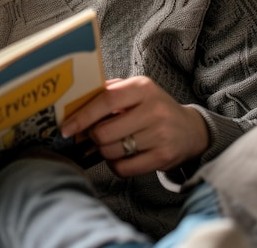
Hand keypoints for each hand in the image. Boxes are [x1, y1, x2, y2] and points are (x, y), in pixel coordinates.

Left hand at [61, 76, 209, 176]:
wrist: (190, 130)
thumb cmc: (152, 107)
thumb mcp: (135, 91)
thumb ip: (108, 92)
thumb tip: (74, 103)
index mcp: (142, 87)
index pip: (106, 100)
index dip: (82, 116)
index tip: (66, 127)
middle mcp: (153, 109)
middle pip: (105, 131)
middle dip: (92, 137)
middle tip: (91, 136)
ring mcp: (160, 134)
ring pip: (113, 151)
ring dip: (103, 151)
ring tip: (109, 144)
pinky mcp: (164, 157)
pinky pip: (125, 168)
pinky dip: (115, 165)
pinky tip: (119, 157)